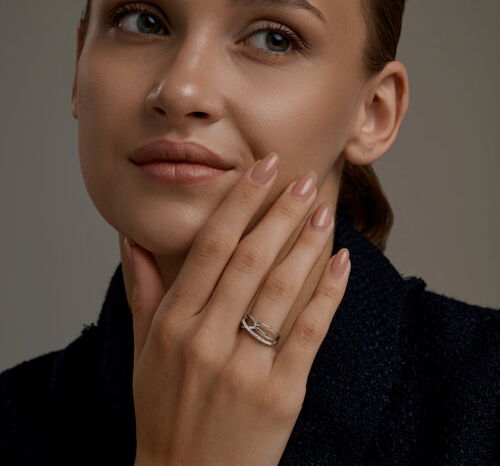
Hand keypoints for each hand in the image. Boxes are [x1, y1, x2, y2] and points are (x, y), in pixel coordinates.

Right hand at [125, 153, 350, 465]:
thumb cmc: (164, 407)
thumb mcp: (143, 348)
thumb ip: (142, 289)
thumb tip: (133, 238)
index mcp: (173, 323)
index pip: (212, 246)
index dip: (240, 202)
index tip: (263, 169)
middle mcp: (206, 340)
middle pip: (251, 258)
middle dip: (281, 212)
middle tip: (304, 179)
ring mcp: (244, 368)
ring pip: (282, 288)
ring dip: (307, 243)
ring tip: (324, 211)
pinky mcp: (280, 394)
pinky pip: (308, 332)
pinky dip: (328, 293)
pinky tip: (342, 263)